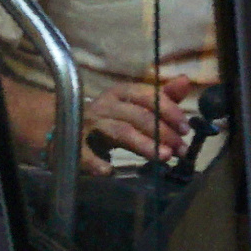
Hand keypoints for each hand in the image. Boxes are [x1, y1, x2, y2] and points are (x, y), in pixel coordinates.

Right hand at [82, 73, 200, 163]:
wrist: (65, 125)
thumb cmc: (109, 116)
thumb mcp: (135, 105)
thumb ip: (161, 96)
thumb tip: (185, 80)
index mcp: (120, 93)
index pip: (147, 96)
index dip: (169, 110)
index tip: (185, 129)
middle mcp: (105, 105)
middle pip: (137, 116)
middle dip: (163, 132)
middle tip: (180, 150)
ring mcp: (88, 124)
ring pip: (119, 132)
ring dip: (143, 144)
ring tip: (164, 157)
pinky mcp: (74, 143)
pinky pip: (85, 152)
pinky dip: (95, 162)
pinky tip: (108, 170)